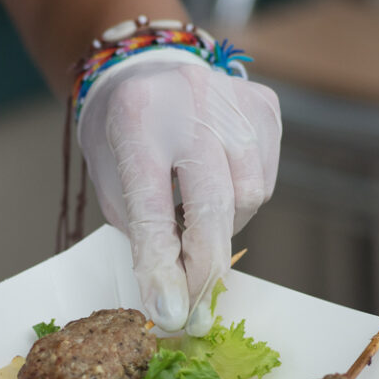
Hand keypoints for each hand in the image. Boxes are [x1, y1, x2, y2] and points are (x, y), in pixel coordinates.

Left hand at [77, 52, 281, 334]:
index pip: (153, 209)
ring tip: (197, 218)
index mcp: (137, 121)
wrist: (146, 64)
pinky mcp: (264, 106)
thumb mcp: (113, 179)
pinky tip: (218, 185)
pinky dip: (242, 198)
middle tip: (196, 310)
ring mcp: (234, 101)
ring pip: (249, 197)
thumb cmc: (124, 136)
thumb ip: (144, 230)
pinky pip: (265, 177)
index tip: (170, 314)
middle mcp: (191, 104)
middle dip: (205, 270)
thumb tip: (178, 292)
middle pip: (213, 205)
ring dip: (224, 227)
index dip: (162, 268)